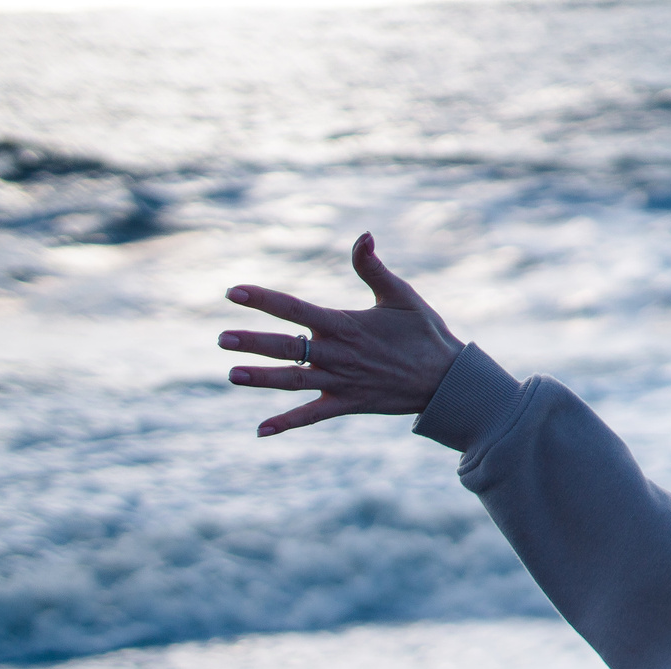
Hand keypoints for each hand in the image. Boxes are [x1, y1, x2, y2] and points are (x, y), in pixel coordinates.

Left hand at [220, 233, 463, 436]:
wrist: (448, 381)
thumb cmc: (425, 334)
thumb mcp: (401, 296)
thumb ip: (373, 268)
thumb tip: (362, 235)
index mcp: (345, 325)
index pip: (296, 309)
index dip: (264, 300)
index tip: (233, 292)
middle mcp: (339, 355)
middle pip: (288, 348)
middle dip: (253, 343)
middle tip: (222, 339)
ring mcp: (342, 382)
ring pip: (294, 381)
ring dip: (262, 378)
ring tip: (232, 374)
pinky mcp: (349, 404)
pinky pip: (312, 415)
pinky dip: (287, 423)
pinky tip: (260, 431)